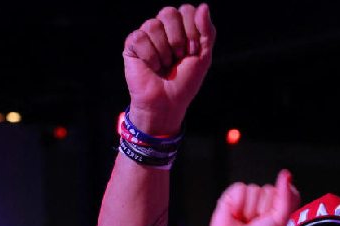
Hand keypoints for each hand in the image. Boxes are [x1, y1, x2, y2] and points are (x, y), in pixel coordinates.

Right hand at [123, 4, 214, 135]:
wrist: (167, 103)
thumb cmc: (184, 82)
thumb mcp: (203, 56)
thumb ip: (207, 31)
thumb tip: (203, 6)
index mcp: (181, 28)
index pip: (187, 10)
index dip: (192, 31)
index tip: (192, 52)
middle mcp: (163, 28)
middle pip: (169, 12)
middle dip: (177, 39)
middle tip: (178, 58)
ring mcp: (147, 35)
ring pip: (154, 25)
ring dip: (163, 51)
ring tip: (164, 65)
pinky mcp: (132, 45)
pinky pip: (140, 37)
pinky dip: (150, 56)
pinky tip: (152, 67)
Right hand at [196, 170, 299, 225]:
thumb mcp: (279, 221)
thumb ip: (286, 197)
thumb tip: (286, 175)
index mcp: (278, 209)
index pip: (287, 191)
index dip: (280, 204)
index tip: (272, 219)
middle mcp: (264, 202)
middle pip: (269, 189)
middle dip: (263, 209)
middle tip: (256, 223)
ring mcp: (248, 198)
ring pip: (254, 189)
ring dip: (249, 209)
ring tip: (244, 221)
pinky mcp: (233, 195)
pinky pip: (240, 188)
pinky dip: (238, 204)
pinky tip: (235, 215)